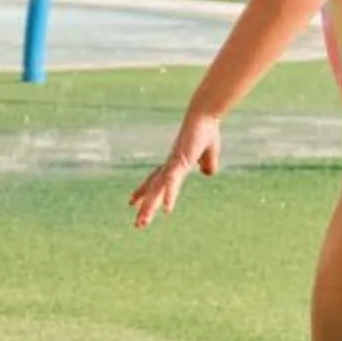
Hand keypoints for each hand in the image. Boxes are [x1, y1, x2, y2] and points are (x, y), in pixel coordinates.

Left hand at [130, 112, 222, 227]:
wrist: (205, 116)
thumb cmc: (206, 130)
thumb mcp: (210, 153)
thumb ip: (208, 164)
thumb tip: (207, 173)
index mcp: (175, 164)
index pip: (156, 180)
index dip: (144, 192)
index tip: (132, 202)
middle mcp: (170, 165)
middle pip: (153, 189)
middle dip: (145, 206)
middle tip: (137, 224)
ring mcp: (173, 164)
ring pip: (158, 189)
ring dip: (150, 207)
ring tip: (142, 223)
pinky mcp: (180, 162)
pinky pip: (172, 182)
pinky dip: (168, 196)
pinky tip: (166, 209)